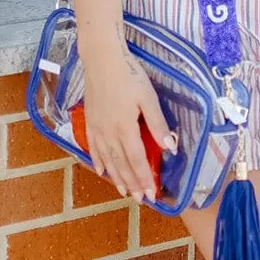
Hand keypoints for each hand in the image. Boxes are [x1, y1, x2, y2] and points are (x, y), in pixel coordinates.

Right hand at [81, 49, 175, 200]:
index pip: (137, 160)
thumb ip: (158, 124)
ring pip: (107, 160)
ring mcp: (97, 128)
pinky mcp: (90, 121)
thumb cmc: (129, 75)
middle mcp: (109, 133)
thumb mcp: (148, 97)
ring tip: (124, 191)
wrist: (102, 60)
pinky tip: (101, 170)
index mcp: (125, 128)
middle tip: (140, 199)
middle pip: (121, 164)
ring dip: (116, 177)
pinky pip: (93, 148)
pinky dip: (98, 161)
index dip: (144, 178)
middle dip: (132, 183)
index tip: (151, 194)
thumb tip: (170, 147)